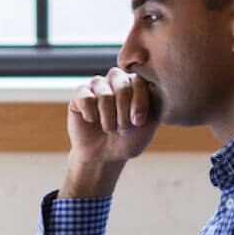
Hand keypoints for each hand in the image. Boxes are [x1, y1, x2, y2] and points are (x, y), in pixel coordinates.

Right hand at [60, 69, 160, 197]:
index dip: (139, 104)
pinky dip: (92, 116)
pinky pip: (86, 100)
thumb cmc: (129, 138)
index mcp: (136, 82)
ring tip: (109, 129)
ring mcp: (97, 84)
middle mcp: (116, 79)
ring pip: (104, 96)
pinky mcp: (79, 93)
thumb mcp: (149, 123)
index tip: (138, 122)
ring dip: (109, 120)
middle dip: (124, 115)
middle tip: (123, 130)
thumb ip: (154, 102)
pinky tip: (93, 121)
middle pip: (123, 87)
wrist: (105, 155)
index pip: (140, 81)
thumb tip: (152, 85)